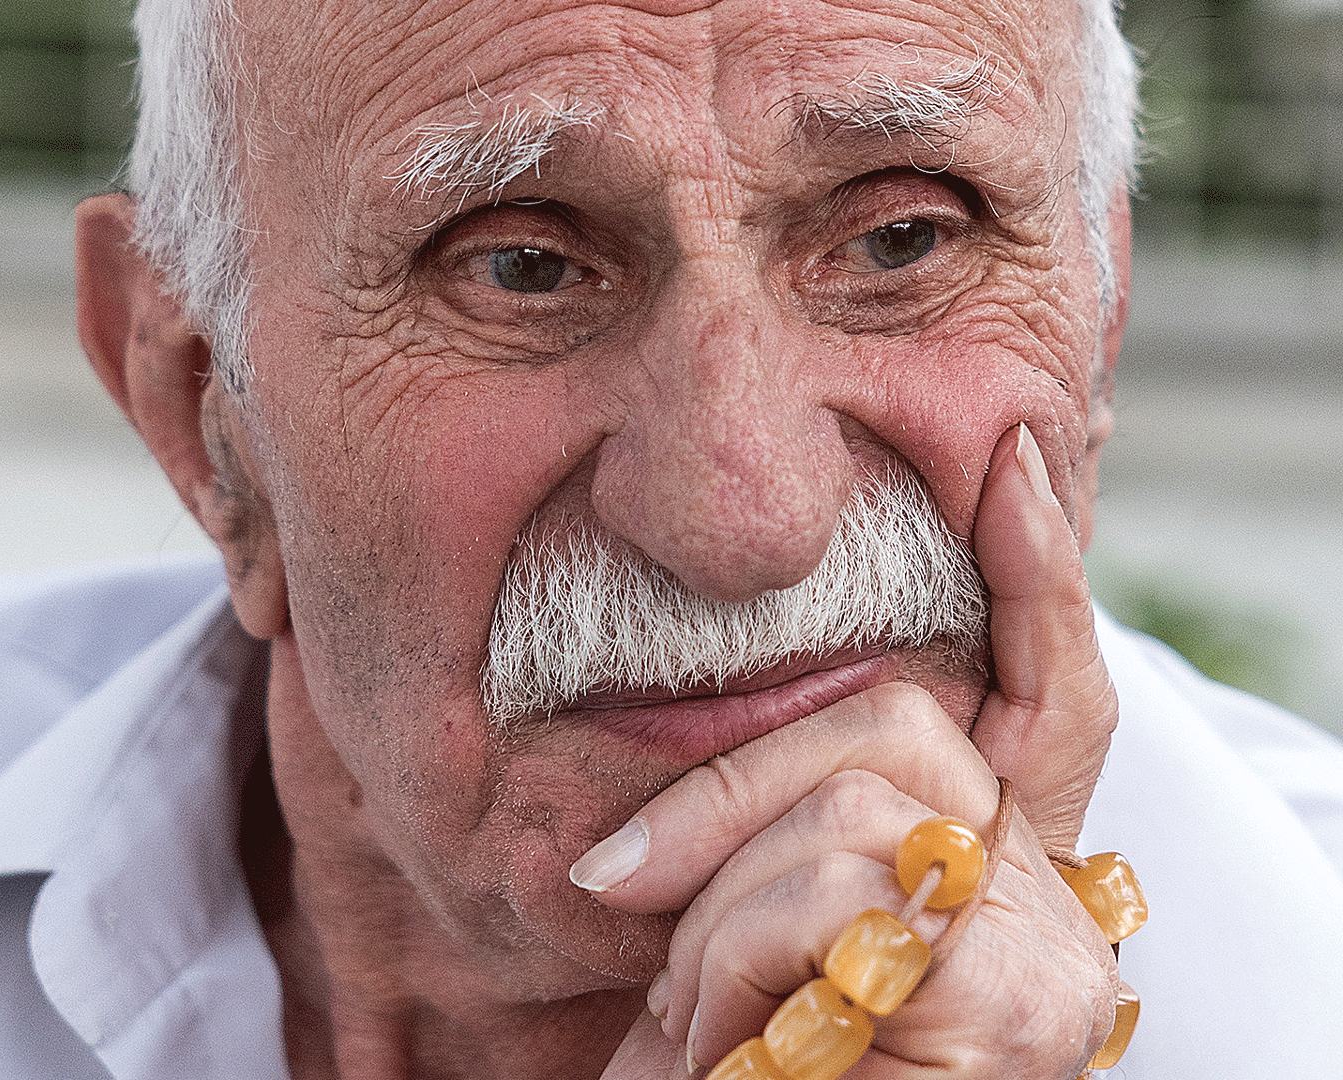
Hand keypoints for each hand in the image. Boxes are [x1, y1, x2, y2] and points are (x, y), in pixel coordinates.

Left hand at [589, 426, 1123, 1078]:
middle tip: (617, 892)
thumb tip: (690, 768)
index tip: (1011, 456)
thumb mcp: (723, 956)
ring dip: (708, 931)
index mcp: (983, 876)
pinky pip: (819, 903)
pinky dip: (726, 977)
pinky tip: (724, 1054)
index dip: (1031, 566)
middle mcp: (1043, 905)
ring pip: (838, 814)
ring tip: (697, 1040)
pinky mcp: (1004, 1007)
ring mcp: (1038, 959)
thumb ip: (756, 851)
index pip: (1045, 681)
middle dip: (720, 804)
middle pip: (885, 722)